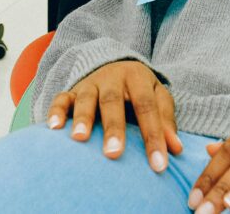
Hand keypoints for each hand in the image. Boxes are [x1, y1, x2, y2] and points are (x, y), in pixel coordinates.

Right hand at [45, 60, 183, 172]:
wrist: (115, 64)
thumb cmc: (140, 90)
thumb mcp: (158, 96)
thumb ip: (166, 120)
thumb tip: (175, 149)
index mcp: (137, 77)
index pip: (147, 107)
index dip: (153, 136)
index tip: (158, 164)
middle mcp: (111, 77)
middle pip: (112, 102)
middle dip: (113, 128)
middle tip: (114, 154)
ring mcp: (90, 83)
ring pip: (85, 99)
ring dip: (82, 118)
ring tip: (79, 138)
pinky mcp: (72, 90)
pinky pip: (61, 98)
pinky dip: (56, 111)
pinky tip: (53, 128)